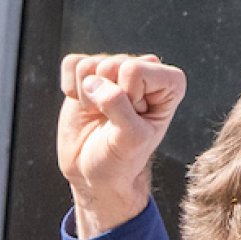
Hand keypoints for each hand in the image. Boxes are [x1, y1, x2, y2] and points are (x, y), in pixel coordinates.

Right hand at [57, 52, 186, 237]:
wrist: (95, 173)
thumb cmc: (121, 160)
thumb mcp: (130, 140)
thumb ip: (118, 106)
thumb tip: (92, 81)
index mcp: (169, 84)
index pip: (135, 70)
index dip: (127, 97)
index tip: (133, 121)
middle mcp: (144, 70)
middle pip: (111, 64)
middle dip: (106, 97)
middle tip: (114, 121)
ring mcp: (115, 70)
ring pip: (89, 65)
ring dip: (87, 97)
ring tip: (101, 116)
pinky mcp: (89, 72)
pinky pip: (71, 64)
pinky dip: (70, 89)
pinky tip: (85, 106)